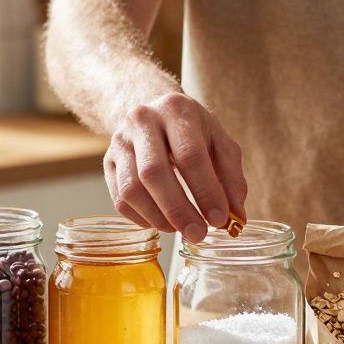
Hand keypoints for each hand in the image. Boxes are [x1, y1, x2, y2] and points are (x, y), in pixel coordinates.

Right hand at [104, 93, 247, 241]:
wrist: (153, 111)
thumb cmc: (191, 130)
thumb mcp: (219, 143)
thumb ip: (231, 178)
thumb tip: (235, 216)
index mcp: (176, 109)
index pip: (189, 155)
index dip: (205, 191)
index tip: (219, 219)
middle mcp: (142, 121)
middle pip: (154, 172)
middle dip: (178, 210)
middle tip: (198, 234)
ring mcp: (120, 141)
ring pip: (131, 189)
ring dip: (158, 217)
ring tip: (179, 229)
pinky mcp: (107, 162)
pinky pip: (120, 199)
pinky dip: (142, 217)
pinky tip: (161, 220)